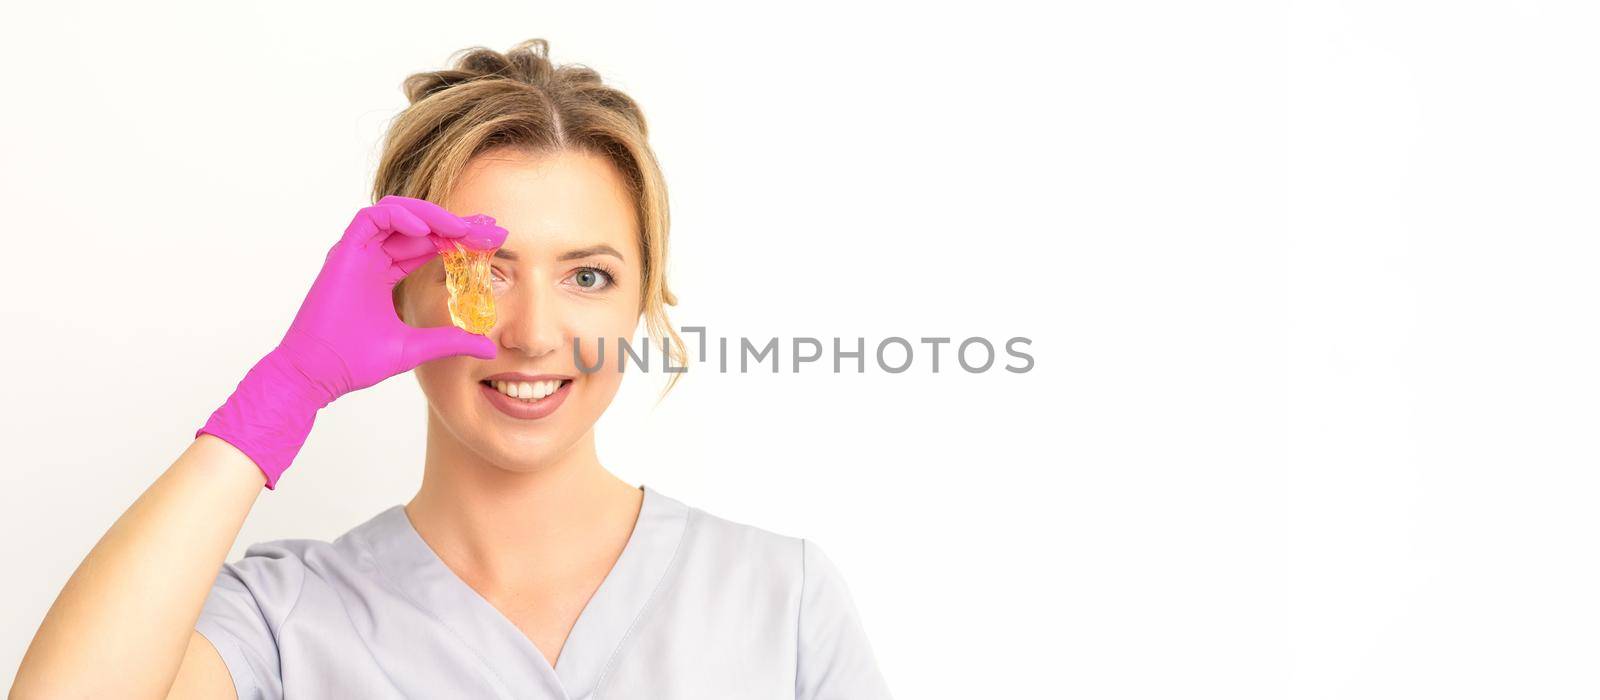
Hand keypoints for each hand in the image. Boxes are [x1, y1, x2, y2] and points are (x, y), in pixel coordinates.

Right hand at [195, 196, 508, 488]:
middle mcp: (372, 259)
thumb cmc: (355, 362)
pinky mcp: (343, 253)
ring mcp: (357, 254)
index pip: (429, 246)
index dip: (459, 240)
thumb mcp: (415, 348)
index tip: (493, 240)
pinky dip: (399, 217)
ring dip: (431, 215)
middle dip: (456, 224)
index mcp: (385, 275)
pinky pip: (371, 219)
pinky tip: (426, 231)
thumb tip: (489, 349)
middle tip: (490, 227)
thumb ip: (450, 341)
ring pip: (396, 214)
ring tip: (462, 228)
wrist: (318, 374)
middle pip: (418, 228)